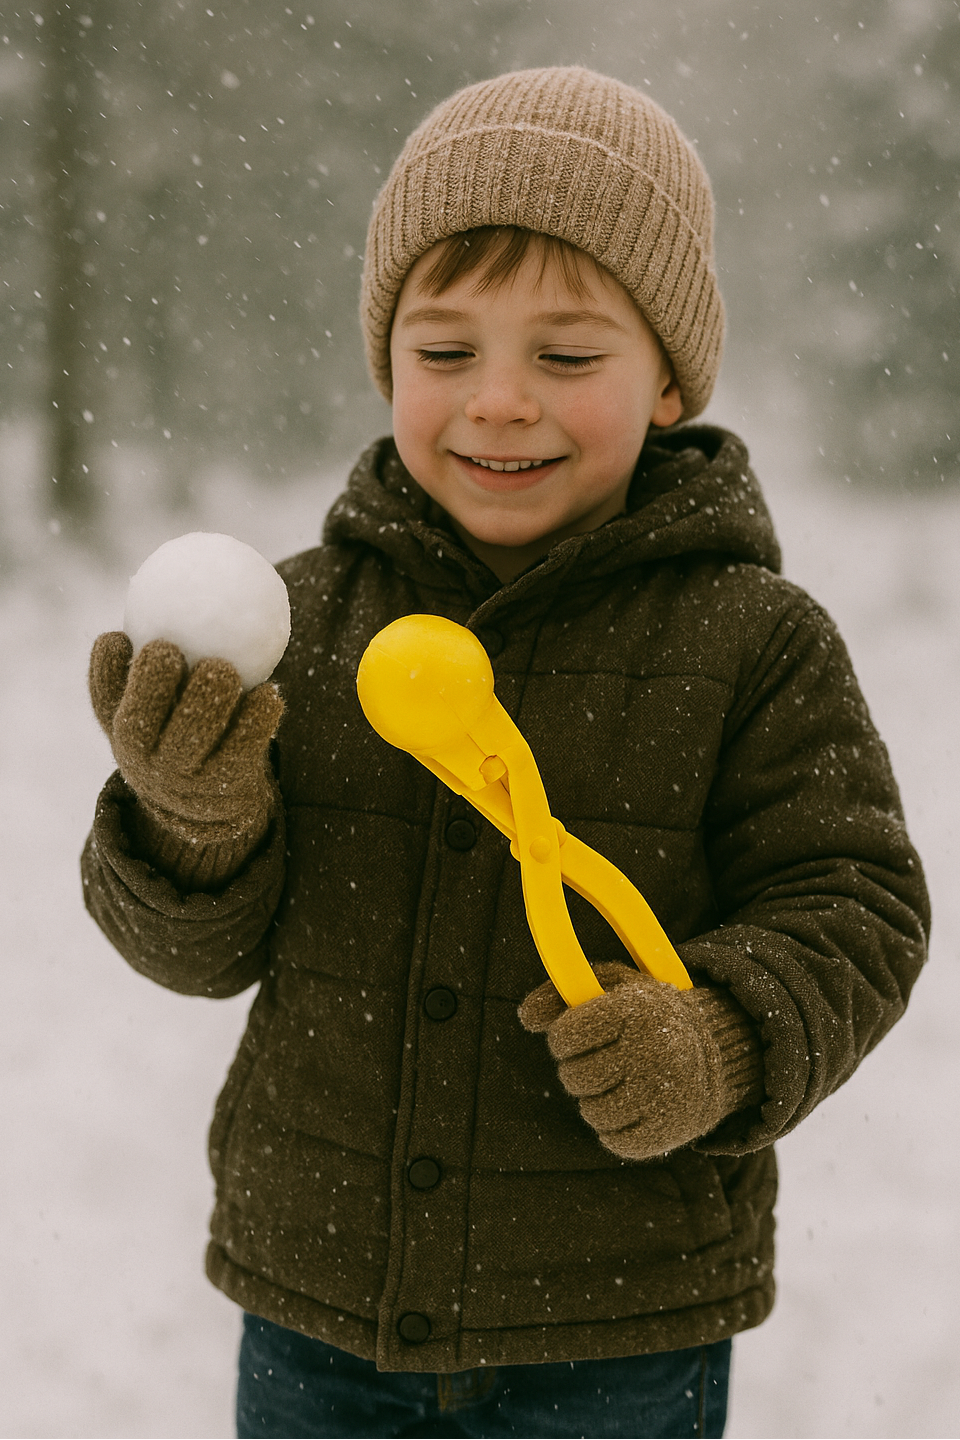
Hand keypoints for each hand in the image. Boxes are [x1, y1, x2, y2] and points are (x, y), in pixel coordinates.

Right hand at [89, 632, 282, 870]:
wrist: (211, 806)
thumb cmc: (187, 727)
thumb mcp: (166, 700)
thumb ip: (171, 655)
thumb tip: (194, 577)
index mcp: (122, 727)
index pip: (103, 695)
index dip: (105, 668)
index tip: (119, 636)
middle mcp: (143, 757)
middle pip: (139, 720)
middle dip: (149, 684)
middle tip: (168, 650)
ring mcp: (182, 778)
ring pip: (191, 738)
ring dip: (206, 701)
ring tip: (221, 669)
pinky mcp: (223, 788)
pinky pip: (243, 749)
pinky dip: (258, 718)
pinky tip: (271, 692)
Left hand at [519, 962, 734, 1160]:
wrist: (716, 1048)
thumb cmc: (646, 1014)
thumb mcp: (610, 987)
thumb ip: (561, 994)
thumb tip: (525, 1017)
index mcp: (635, 1010)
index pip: (566, 1036)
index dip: (563, 1040)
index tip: (577, 1037)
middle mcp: (653, 1050)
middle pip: (575, 1077)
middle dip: (578, 1071)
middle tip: (600, 1061)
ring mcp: (664, 1092)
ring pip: (592, 1112)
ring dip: (595, 1100)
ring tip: (616, 1083)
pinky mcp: (671, 1129)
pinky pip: (616, 1142)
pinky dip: (614, 1129)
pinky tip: (629, 1107)